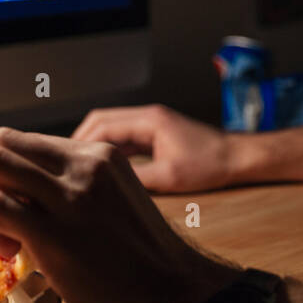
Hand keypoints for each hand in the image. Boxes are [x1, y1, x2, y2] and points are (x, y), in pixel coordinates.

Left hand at [0, 127, 241, 302]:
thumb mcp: (116, 203)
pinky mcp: (57, 234)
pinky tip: (14, 253)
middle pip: (1, 141)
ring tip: (1, 232)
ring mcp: (71, 197)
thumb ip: (77, 191)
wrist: (181, 298)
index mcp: (100, 156)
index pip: (26, 140)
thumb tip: (27, 199)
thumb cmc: (148, 263)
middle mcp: (85, 165)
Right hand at [72, 104, 239, 192]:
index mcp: (149, 121)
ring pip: (112, 128)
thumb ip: (137, 179)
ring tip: (79, 167)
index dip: (80, 142)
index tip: (64, 158)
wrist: (237, 158)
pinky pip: (125, 138)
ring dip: (95, 145)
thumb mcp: (170, 177)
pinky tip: (103, 169)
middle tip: (65, 162)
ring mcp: (151, 124)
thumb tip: (106, 186)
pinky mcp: (156, 134)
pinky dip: (110, 150)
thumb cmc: (210, 164)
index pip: (102, 125)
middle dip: (81, 140)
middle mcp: (147, 117)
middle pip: (101, 121)